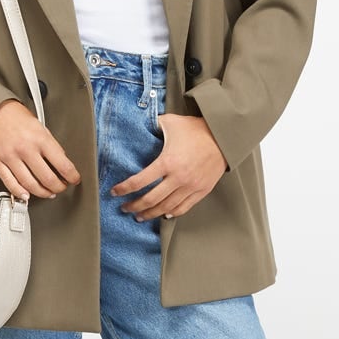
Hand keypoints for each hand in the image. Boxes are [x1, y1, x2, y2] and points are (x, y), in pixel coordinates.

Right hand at [0, 98, 81, 198]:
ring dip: (42, 193)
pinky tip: (27, 195)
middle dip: (59, 187)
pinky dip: (20, 193)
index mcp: (40, 138)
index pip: (63, 165)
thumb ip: (51, 145)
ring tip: (48, 192)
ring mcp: (11, 157)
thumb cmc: (17, 117)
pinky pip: (10, 183)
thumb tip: (61, 163)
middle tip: (61, 187)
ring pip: (30, 185)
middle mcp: (25, 148)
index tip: (74, 179)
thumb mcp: (41, 126)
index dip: (72, 176)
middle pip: (47, 179)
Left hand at [111, 114, 227, 220]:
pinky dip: (171, 213)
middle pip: (150, 200)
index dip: (124, 189)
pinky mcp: (201, 191)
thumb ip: (152, 125)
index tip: (115, 192)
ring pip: (166, 208)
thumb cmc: (196, 129)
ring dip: (150, 214)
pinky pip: (183, 208)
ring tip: (140, 216)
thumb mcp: (171, 122)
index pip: (140, 181)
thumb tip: (137, 124)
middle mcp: (178, 177)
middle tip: (124, 208)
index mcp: (168, 161)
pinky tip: (163, 215)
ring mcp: (191, 187)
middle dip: (134, 206)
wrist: (223, 137)